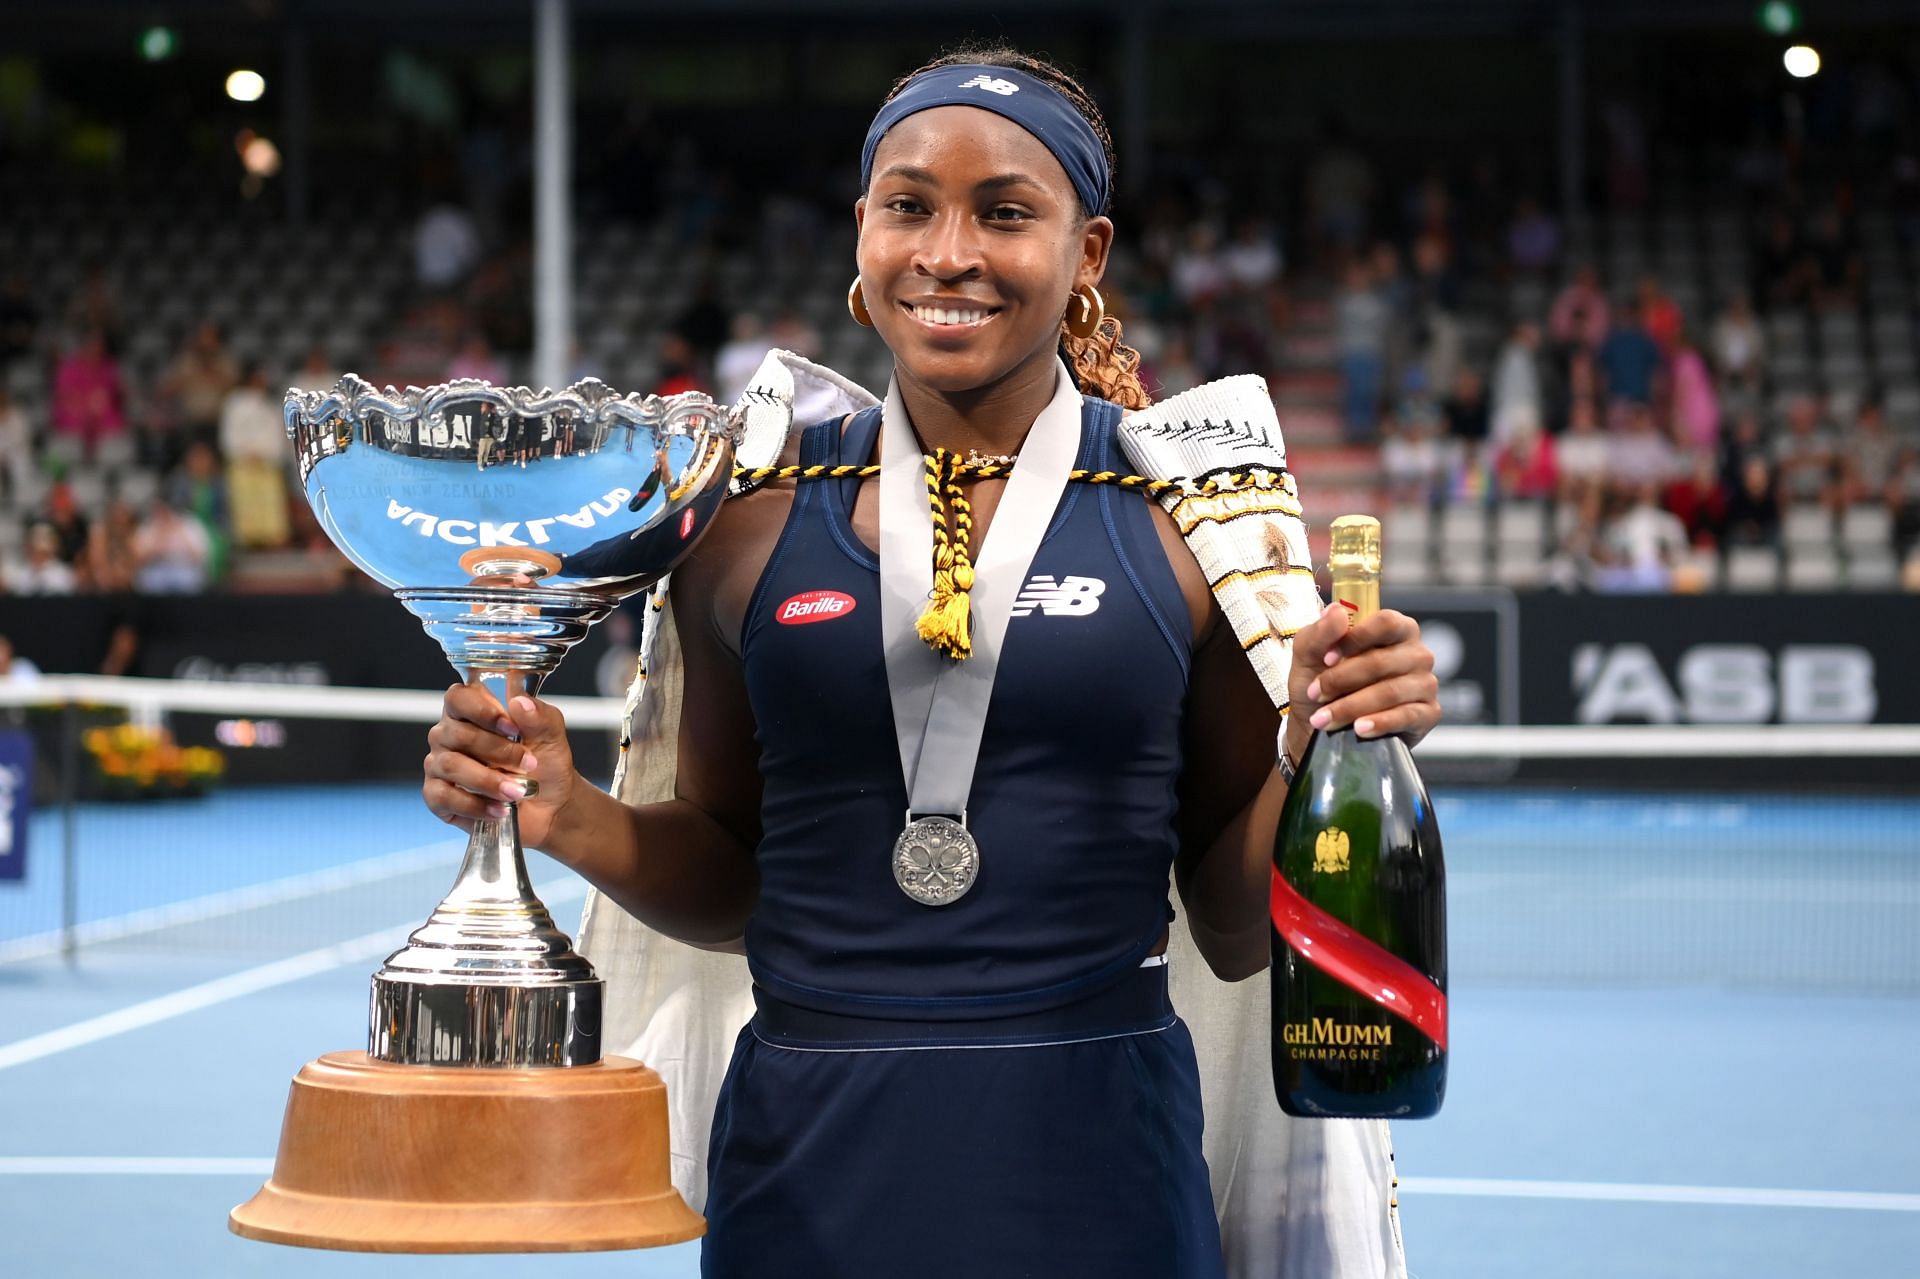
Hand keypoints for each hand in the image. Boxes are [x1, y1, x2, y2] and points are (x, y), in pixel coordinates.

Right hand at [423, 686, 577, 846]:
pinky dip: (475, 806)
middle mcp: (449, 735)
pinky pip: (444, 798)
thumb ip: (540, 717)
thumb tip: (521, 703)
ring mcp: (440, 765)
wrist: (550, 806)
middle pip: (458, 734)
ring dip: (489, 780)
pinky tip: (499, 809)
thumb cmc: (545, 765)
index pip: (459, 697)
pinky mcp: (437, 796)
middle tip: (527, 764)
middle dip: (498, 751)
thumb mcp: (551, 737)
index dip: (482, 710)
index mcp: (472, 711)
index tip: (511, 727)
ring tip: (517, 791)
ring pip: (452, 766)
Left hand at [1287, 603, 1439, 753]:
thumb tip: (1336, 611)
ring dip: (1351, 707)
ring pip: (1390, 692)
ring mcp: (1425, 684)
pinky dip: (1379, 723)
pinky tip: (1358, 729)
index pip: (1386, 622)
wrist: (1321, 727)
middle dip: (1342, 680)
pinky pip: (1406, 717)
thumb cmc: (1321, 683)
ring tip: (1324, 719)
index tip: (1327, 658)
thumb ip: (1319, 632)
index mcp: (1394, 629)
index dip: (1355, 639)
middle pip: (1383, 661)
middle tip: (1315, 694)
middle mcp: (1416, 653)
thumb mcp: (1309, 656)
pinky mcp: (1428, 714)